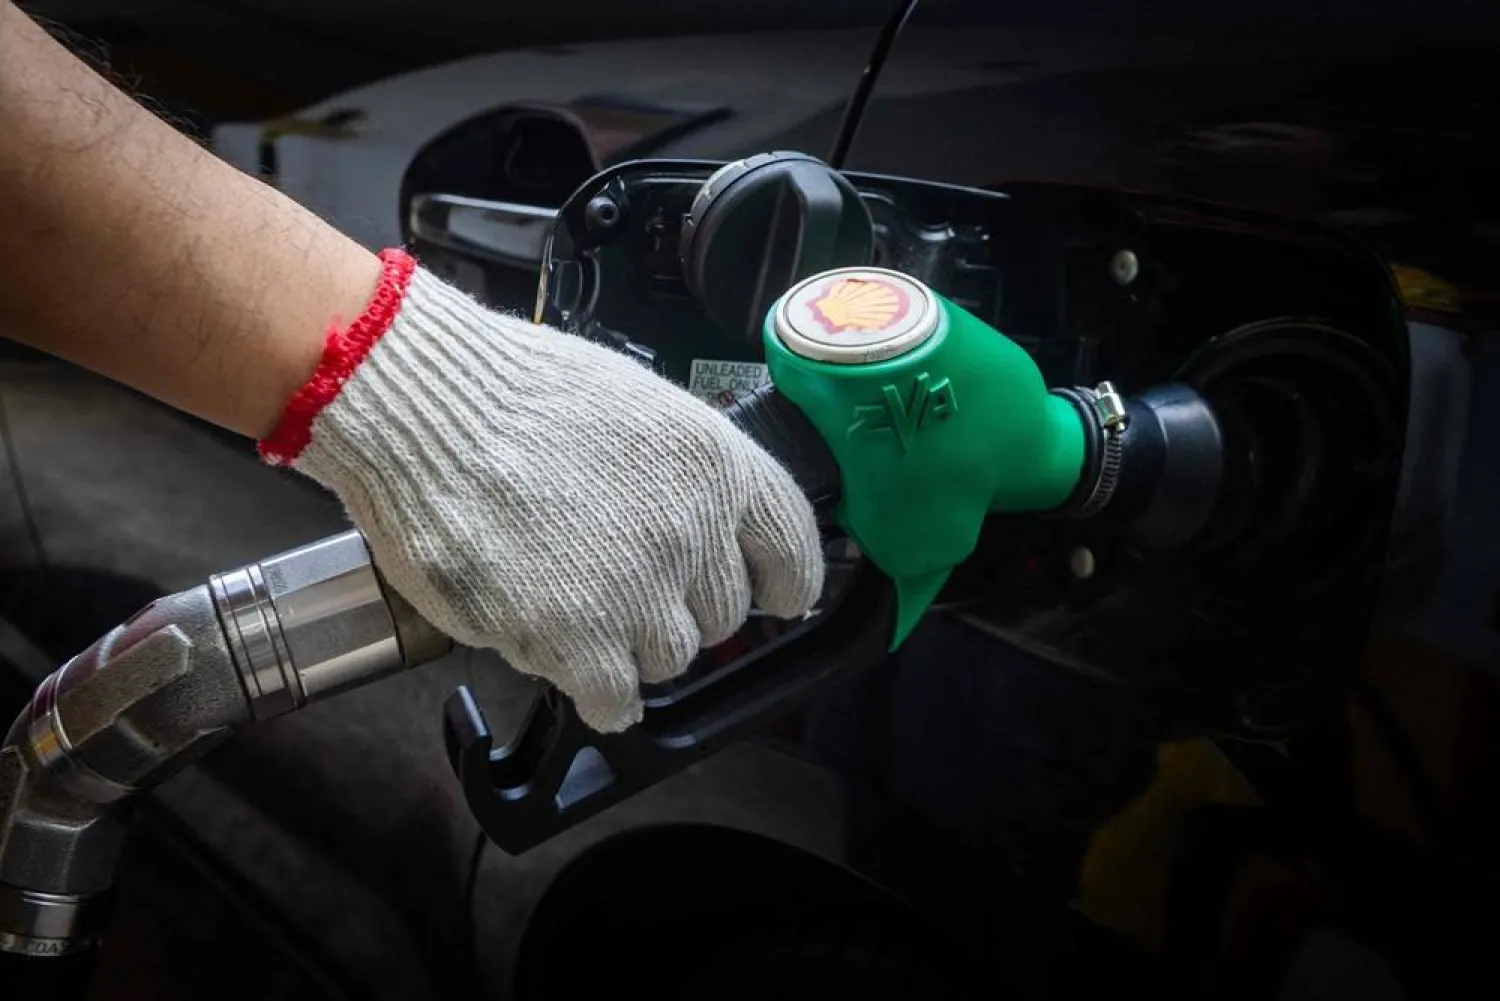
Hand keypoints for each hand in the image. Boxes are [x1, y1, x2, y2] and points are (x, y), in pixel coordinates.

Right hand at [262, 251, 823, 731]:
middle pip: (723, 614)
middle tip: (623, 584)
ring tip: (579, 607)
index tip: (773, 597)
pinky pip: (618, 700)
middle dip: (679, 607)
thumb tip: (708, 527)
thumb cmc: (513, 392)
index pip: (791, 548)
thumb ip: (685, 474)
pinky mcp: (577, 638)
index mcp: (716, 464)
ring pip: (670, 659)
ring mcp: (637, 588)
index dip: (782, 582)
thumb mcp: (634, 404)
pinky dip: (602, 695)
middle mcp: (693, 529)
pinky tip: (576, 667)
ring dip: (631, 646)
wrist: (424, 405)